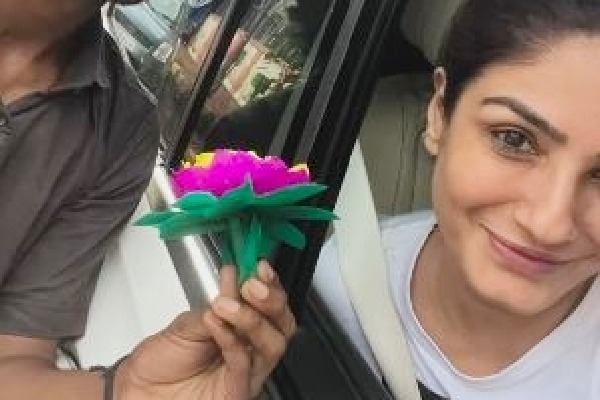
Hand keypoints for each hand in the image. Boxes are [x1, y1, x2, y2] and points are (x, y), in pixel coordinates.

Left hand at [115, 260, 296, 399]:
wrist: (140, 390)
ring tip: (225, 304)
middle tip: (253, 284)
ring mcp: (246, 372)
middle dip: (272, 300)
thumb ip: (215, 303)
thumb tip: (234, 277)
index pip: (270, 306)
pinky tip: (215, 322)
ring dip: (251, 318)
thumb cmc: (163, 361)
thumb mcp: (189, 322)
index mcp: (243, 330)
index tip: (260, 266)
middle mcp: (250, 351)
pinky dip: (230, 340)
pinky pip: (243, 364)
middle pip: (282, 325)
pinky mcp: (236, 391)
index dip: (270, 285)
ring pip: (271, 344)